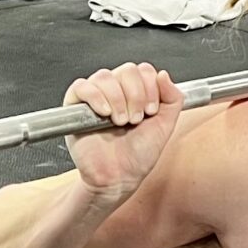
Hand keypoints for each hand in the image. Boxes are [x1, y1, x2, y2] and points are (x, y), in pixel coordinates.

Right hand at [65, 62, 181, 202]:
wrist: (119, 177)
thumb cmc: (138, 154)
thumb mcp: (165, 125)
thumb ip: (172, 98)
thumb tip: (163, 74)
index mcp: (136, 92)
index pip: (144, 70)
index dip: (150, 88)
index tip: (151, 111)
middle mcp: (115, 90)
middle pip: (127, 70)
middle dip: (136, 96)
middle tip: (135, 120)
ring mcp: (95, 96)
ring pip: (105, 76)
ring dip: (118, 99)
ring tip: (120, 121)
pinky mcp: (74, 106)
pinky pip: (81, 86)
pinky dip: (96, 97)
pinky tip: (105, 113)